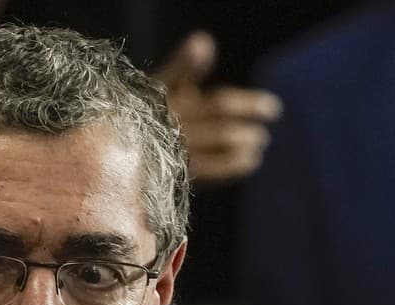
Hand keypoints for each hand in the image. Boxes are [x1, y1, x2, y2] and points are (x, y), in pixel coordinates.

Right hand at [156, 31, 282, 186]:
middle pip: (223, 130)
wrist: (121, 149)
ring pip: (218, 152)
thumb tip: (204, 40)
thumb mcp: (164, 85)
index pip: (219, 104)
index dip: (248, 105)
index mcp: (175, 103)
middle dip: (248, 129)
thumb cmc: (149, 112)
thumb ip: (185, 66)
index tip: (273, 108)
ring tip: (258, 143)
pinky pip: (212, 173)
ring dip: (244, 147)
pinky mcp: (176, 175)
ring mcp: (176, 154)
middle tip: (263, 131)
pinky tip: (250, 161)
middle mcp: (176, 129)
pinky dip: (234, 166)